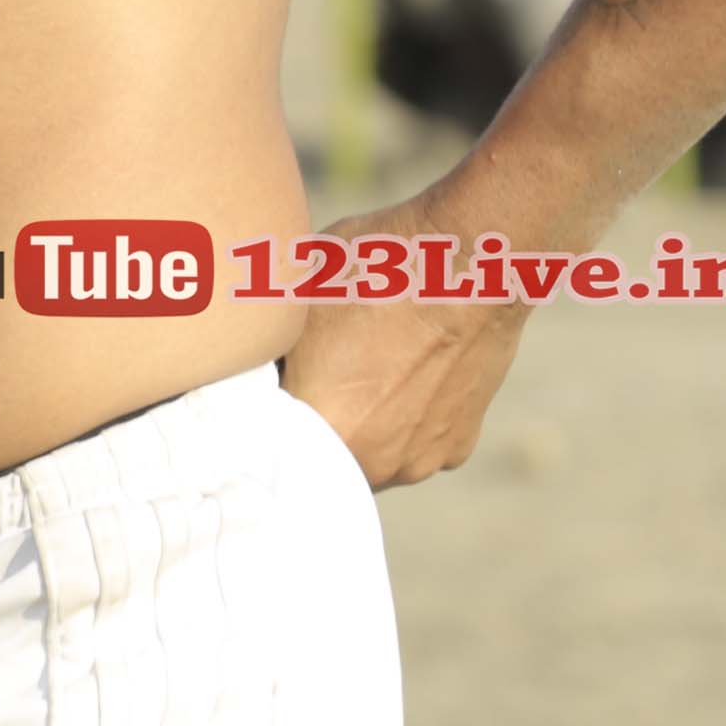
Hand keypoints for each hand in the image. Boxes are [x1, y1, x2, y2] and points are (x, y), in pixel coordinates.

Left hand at [270, 189, 540, 490]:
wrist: (475, 262)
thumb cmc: (379, 268)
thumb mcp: (297, 293)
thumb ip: (271, 346)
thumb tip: (250, 360)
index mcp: (320, 431)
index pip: (270, 440)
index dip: (264, 412)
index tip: (270, 384)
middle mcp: (369, 464)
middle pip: (319, 458)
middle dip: (312, 425)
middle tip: (318, 376)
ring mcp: (417, 461)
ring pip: (368, 458)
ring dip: (362, 428)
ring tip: (370, 373)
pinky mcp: (456, 448)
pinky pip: (414, 447)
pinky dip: (406, 423)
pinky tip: (408, 376)